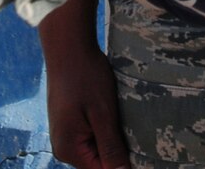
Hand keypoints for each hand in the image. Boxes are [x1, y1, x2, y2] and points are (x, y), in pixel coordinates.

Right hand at [41, 0, 129, 168]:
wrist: (68, 47)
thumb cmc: (85, 76)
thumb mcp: (103, 113)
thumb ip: (111, 148)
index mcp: (69, 149)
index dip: (123, 164)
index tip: (141, 152)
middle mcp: (63, 147)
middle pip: (98, 163)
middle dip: (118, 153)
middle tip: (132, 131)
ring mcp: (65, 135)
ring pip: (96, 150)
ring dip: (113, 141)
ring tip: (122, 120)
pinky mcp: (70, 124)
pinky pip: (91, 137)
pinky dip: (105, 130)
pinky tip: (114, 115)